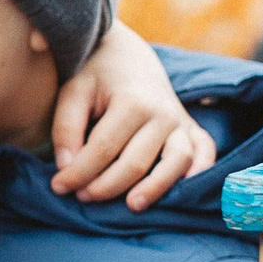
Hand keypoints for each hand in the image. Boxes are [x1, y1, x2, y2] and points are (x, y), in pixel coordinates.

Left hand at [51, 20, 216, 211]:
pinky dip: (200, 172)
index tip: (58, 186)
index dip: (78, 173)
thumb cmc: (96, 76)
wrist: (128, 55)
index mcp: (132, 102)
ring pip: (176, 163)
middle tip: (82, 197)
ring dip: (155, 188)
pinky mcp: (192, 128)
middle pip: (136, 162)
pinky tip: (181, 190)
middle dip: (106, 186)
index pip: (103, 149)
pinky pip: (205, 152)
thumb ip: (66, 128)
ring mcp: (181, 121)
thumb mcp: (73, 92)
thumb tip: (66, 167)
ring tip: (131, 206)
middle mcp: (162, 113)